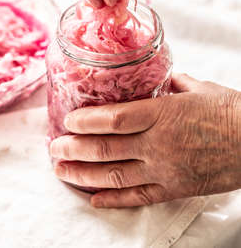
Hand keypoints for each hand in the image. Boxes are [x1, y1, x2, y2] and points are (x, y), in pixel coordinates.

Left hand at [50, 73, 240, 207]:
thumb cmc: (229, 111)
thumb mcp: (198, 88)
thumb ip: (172, 82)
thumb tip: (158, 77)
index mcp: (163, 114)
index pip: (115, 119)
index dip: (87, 121)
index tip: (68, 121)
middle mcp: (159, 144)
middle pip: (108, 149)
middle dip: (76, 149)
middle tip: (54, 149)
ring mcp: (165, 170)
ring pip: (116, 176)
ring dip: (84, 174)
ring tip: (61, 171)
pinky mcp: (174, 188)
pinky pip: (138, 197)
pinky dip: (113, 200)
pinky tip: (93, 199)